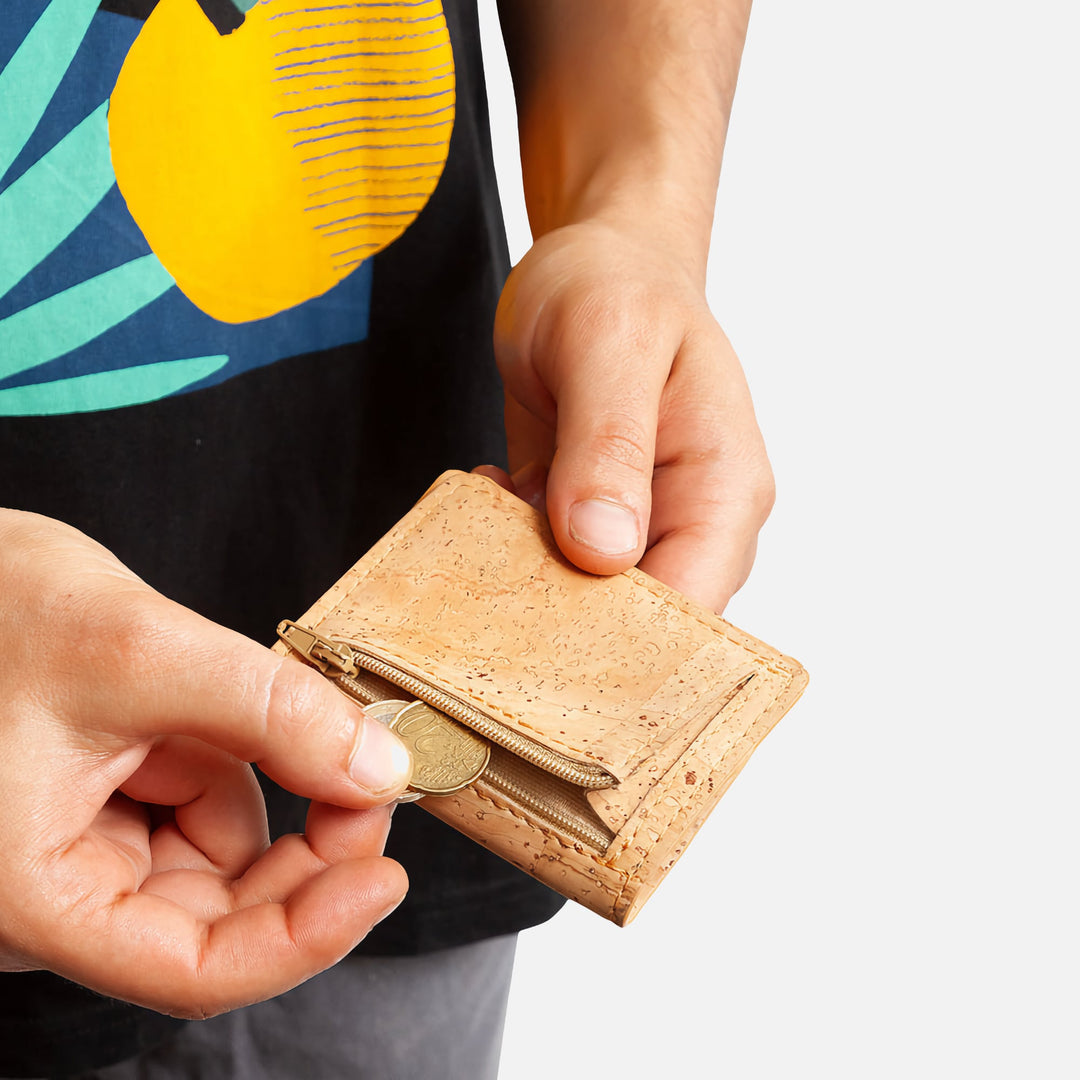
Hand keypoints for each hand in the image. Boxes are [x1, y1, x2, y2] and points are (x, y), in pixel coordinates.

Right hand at [0, 512, 411, 1017]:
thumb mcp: (141, 652)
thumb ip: (270, 714)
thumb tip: (378, 769)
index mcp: (35, 894)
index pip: (195, 968)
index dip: (306, 936)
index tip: (384, 880)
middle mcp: (58, 892)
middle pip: (222, 917)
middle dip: (305, 849)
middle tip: (367, 776)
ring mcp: (83, 852)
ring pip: (221, 852)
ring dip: (254, 779)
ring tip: (214, 697)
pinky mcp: (105, 810)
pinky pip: (197, 807)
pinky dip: (230, 758)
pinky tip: (202, 704)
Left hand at [491, 221, 773, 611]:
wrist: (596, 263)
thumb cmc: (617, 285)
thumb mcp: (608, 342)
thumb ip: (609, 444)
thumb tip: (604, 550)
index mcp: (723, 488)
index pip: (694, 610)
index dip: (626, 648)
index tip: (547, 651)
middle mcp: (690, 522)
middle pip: (640, 627)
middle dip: (565, 629)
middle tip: (492, 596)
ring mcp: (639, 527)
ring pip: (587, 604)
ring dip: (527, 585)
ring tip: (486, 529)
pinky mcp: (589, 524)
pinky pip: (548, 568)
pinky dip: (508, 549)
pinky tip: (492, 499)